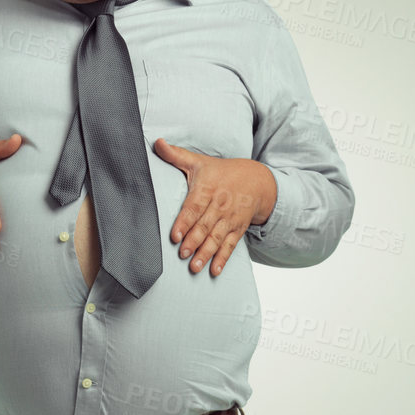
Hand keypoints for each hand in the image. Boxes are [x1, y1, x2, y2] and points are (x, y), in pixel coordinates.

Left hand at [153, 139, 276, 275]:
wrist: (257, 181)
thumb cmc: (221, 172)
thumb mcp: (199, 161)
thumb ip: (176, 155)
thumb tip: (157, 142)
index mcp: (208, 189)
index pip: (194, 206)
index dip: (184, 221)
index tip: (174, 235)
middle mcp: (220, 205)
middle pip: (205, 225)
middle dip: (194, 240)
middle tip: (182, 254)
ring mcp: (230, 219)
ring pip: (217, 238)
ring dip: (206, 253)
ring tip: (194, 267)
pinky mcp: (238, 229)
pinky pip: (230, 246)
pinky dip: (223, 259)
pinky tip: (215, 271)